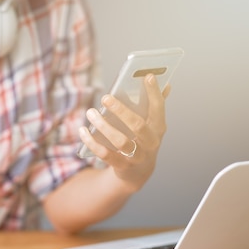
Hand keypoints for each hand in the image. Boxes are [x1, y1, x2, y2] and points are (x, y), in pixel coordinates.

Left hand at [79, 74, 170, 191]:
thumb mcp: (151, 126)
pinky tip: (83, 130)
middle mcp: (150, 143)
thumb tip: (166, 83)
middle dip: (121, 110)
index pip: (159, 108)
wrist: (137, 173)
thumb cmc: (142, 141)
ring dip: (103, 126)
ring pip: (120, 141)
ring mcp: (137, 156)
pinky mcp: (122, 166)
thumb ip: (155, 107)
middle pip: (137, 125)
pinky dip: (92, 142)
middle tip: (105, 97)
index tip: (147, 75)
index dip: (154, 93)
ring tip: (90, 112)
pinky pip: (105, 154)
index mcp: (159, 128)